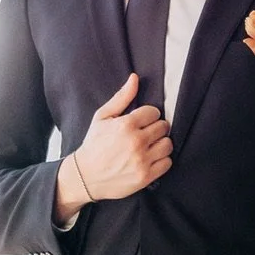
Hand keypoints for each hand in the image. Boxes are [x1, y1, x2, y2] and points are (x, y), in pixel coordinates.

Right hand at [54, 74, 171, 213]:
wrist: (85, 176)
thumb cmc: (93, 144)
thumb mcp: (102, 117)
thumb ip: (121, 98)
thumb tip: (134, 78)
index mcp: (126, 125)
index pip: (154, 112)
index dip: (148, 116)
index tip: (141, 122)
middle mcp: (136, 142)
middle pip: (163, 127)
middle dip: (155, 128)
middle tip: (145, 134)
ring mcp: (142, 160)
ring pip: (168, 144)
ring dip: (160, 144)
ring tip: (149, 146)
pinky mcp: (145, 176)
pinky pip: (167, 162)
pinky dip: (161, 160)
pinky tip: (150, 158)